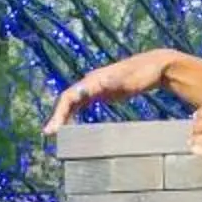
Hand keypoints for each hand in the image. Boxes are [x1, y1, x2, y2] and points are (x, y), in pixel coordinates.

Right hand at [44, 51, 175, 133]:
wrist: (152, 67)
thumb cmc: (141, 73)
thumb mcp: (127, 79)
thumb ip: (113, 82)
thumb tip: (98, 84)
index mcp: (92, 81)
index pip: (68, 96)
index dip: (58, 112)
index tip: (52, 128)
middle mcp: (89, 83)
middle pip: (67, 100)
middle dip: (57, 116)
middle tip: (49, 134)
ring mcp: (94, 88)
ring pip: (73, 103)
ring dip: (64, 116)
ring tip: (56, 133)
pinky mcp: (101, 93)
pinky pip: (82, 105)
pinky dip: (75, 115)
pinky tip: (74, 126)